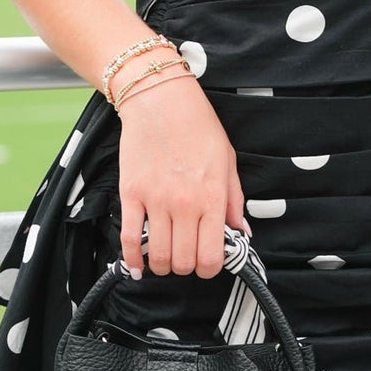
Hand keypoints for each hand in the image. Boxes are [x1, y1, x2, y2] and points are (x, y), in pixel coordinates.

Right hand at [115, 71, 249, 280]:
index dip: (209, 269)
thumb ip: (234, 200)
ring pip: (156, 256)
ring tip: (164, 258)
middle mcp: (184, 205)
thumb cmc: (198, 127)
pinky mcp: (131, 194)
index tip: (207, 264)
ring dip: (161, 265)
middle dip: (185, 267)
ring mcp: (155, 201)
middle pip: (183, 261)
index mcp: (212, 198)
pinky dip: (131, 259)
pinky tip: (136, 265)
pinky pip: (128, 238)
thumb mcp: (227, 161)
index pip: (211, 256)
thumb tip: (243, 232)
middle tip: (185, 257)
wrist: (162, 101)